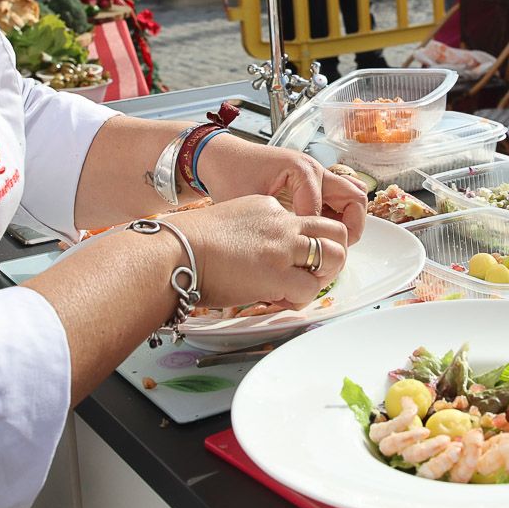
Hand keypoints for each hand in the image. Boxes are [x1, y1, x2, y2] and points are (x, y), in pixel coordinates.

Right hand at [172, 195, 351, 310]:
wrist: (173, 250)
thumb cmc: (185, 243)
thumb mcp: (227, 222)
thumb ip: (249, 236)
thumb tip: (252, 261)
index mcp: (268, 207)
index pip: (303, 223)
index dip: (302, 246)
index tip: (289, 261)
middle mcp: (282, 222)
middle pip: (334, 229)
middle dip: (333, 252)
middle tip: (314, 273)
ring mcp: (283, 246)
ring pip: (335, 255)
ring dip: (324, 275)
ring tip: (302, 287)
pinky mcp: (278, 272)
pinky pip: (310, 288)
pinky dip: (302, 299)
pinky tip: (281, 300)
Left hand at [195, 134, 366, 243]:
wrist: (221, 157)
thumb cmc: (230, 175)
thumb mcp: (248, 202)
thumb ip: (272, 223)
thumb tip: (291, 250)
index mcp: (301, 170)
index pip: (323, 213)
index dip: (313, 240)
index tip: (300, 257)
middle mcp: (315, 169)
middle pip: (355, 199)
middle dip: (350, 229)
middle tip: (332, 249)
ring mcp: (317, 174)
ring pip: (353, 197)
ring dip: (348, 221)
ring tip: (326, 241)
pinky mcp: (314, 182)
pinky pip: (339, 198)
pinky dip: (339, 216)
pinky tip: (318, 232)